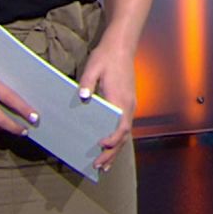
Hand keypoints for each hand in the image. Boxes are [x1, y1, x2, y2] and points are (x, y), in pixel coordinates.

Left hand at [78, 43, 136, 171]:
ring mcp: (130, 105)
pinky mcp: (127, 103)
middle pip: (123, 136)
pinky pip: (124, 126)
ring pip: (125, 134)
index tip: (101, 146)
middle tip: (98, 167)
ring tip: (104, 166)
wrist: (121, 46)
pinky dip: (117, 139)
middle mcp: (129, 106)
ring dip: (115, 150)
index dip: (112, 140)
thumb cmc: (107, 57)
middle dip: (112, 154)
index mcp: (121, 100)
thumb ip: (87, 83)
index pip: (121, 127)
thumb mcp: (93, 68)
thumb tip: (82, 97)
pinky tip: (109, 145)